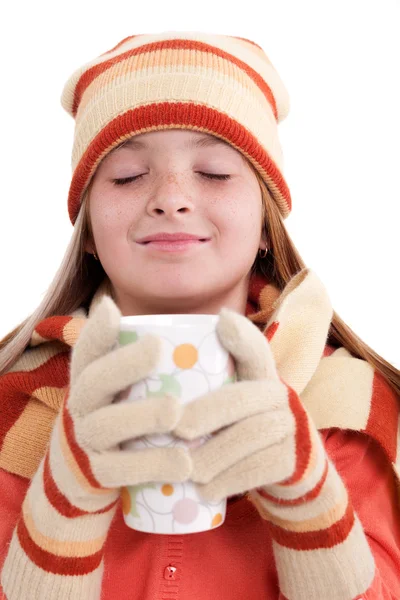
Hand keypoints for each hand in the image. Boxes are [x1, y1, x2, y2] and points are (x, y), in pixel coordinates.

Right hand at [61, 295, 191, 506]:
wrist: (99, 473)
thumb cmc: (140, 412)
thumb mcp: (143, 383)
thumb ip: (175, 352)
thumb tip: (225, 318)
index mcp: (95, 377)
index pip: (88, 350)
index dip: (96, 329)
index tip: (113, 308)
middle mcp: (85, 405)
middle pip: (93, 382)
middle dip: (122, 362)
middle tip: (156, 347)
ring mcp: (90, 441)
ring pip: (104, 426)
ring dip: (139, 415)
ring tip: (174, 411)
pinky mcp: (102, 475)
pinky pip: (120, 472)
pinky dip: (152, 466)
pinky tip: (184, 464)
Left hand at [172, 307, 311, 502]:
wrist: (282, 462)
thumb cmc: (236, 420)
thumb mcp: (224, 390)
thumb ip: (200, 369)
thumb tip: (190, 328)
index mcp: (260, 372)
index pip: (254, 348)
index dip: (240, 335)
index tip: (219, 325)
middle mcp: (278, 394)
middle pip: (244, 398)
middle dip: (208, 412)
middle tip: (177, 430)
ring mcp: (288, 427)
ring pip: (252, 436)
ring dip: (214, 454)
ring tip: (183, 468)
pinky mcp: (290, 460)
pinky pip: (262, 469)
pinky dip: (230, 481)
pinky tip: (205, 492)